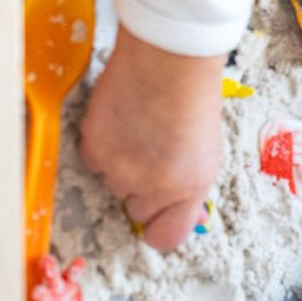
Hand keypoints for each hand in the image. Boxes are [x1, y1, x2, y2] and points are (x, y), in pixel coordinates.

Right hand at [80, 26, 224, 250]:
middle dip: (143, 190)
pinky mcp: (95, 150)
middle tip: (152, 156)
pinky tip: (121, 124)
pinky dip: (102, 147)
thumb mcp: (208, 154)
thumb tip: (182, 216)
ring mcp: (122, 170)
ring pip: (113, 185)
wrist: (166, 63)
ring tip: (139, 134)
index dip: (159, 228)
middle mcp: (156, 186)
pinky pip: (93, 163)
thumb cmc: (192, 102)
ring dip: (122, 166)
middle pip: (137, 211)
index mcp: (190, 189)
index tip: (157, 219)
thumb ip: (190, 189)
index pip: (166, 237)